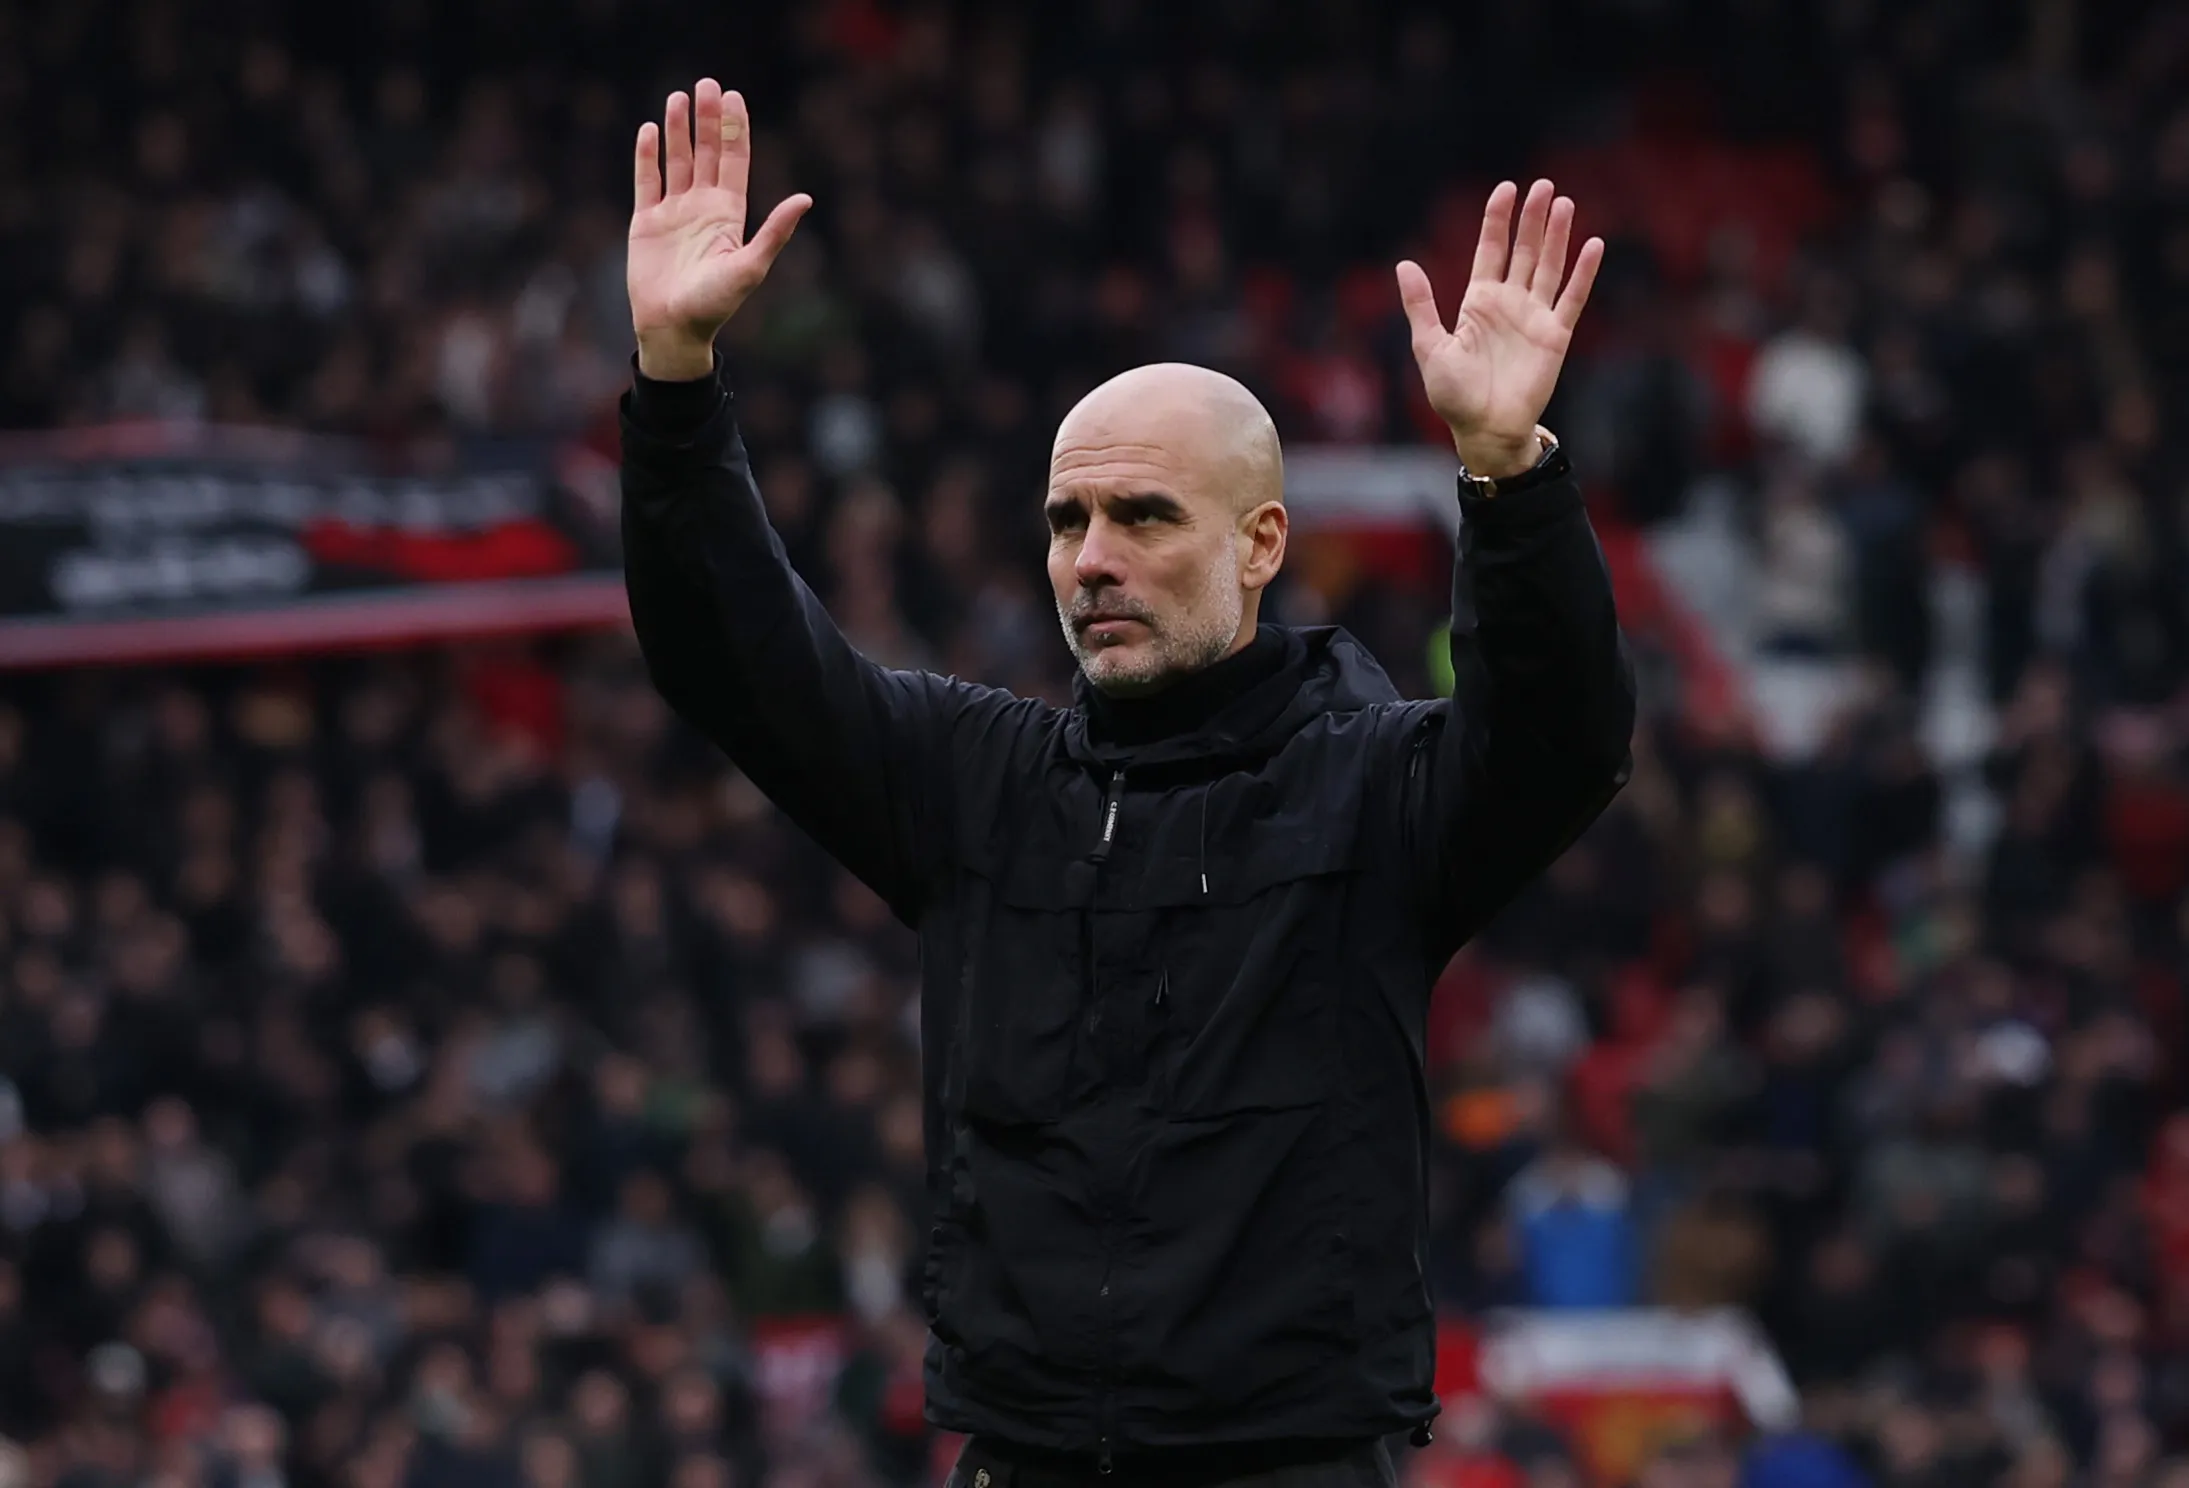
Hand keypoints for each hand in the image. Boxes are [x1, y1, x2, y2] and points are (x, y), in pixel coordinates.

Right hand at [628, 79, 812, 381]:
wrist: (674, 329)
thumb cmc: (716, 304)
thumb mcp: (750, 266)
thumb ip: (776, 231)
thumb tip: (806, 199)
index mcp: (729, 215)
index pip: (734, 161)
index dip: (735, 129)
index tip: (733, 96)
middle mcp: (702, 207)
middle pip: (706, 153)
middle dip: (706, 119)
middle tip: (706, 84)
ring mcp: (674, 213)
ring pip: (677, 160)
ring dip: (677, 129)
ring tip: (677, 98)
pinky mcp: (646, 222)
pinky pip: (646, 181)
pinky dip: (647, 156)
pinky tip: (648, 130)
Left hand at [1397, 180, 1602, 477]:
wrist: (1485, 429)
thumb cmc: (1454, 395)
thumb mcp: (1430, 347)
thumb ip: (1421, 306)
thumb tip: (1404, 264)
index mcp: (1478, 302)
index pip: (1491, 250)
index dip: (1497, 220)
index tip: (1506, 189)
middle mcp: (1509, 303)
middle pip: (1524, 250)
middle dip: (1532, 218)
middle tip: (1543, 186)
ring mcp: (1534, 317)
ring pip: (1550, 266)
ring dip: (1558, 236)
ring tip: (1564, 203)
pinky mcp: (1555, 336)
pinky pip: (1572, 298)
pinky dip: (1583, 273)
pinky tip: (1593, 246)